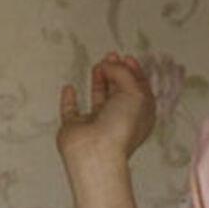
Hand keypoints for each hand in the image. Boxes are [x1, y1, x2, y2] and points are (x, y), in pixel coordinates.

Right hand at [56, 51, 155, 176]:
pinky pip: (70, 111)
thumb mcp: (134, 92)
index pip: (139, 90)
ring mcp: (97, 124)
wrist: (96, 151)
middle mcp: (119, 119)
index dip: (135, 72)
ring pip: (99, 99)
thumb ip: (123, 72)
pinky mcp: (76, 127)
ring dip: (99, 81)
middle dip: (117, 72)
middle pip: (120, 92)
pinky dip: (69, 100)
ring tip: (99, 66)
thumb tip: (109, 64)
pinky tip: (70, 87)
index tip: (127, 57)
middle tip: (111, 56)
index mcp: (140, 115)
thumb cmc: (120, 128)